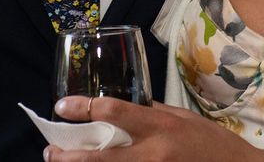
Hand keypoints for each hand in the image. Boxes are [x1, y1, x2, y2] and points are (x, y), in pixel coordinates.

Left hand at [44, 96, 263, 161]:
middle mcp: (152, 153)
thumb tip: (122, 107)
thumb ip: (152, 112)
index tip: (62, 106)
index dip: (82, 108)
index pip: (113, 112)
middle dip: (69, 155)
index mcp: (159, 126)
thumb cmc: (212, 142)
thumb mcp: (182, 117)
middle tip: (51, 150)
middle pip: (99, 157)